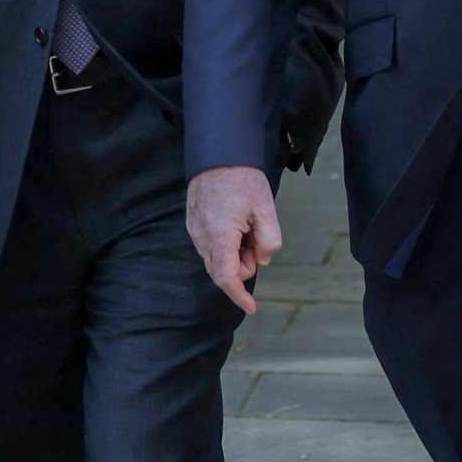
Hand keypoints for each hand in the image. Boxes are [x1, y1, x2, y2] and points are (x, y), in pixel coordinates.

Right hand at [186, 164, 282, 313]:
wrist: (219, 153)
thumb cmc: (243, 179)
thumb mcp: (267, 210)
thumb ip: (269, 242)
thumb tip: (261, 260)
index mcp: (220, 236)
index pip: (227, 278)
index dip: (239, 296)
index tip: (251, 308)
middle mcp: (201, 236)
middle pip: (222, 270)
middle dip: (243, 266)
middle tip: (257, 240)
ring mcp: (194, 229)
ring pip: (216, 258)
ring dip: (235, 253)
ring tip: (247, 225)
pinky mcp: (192, 222)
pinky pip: (209, 244)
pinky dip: (226, 243)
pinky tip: (236, 222)